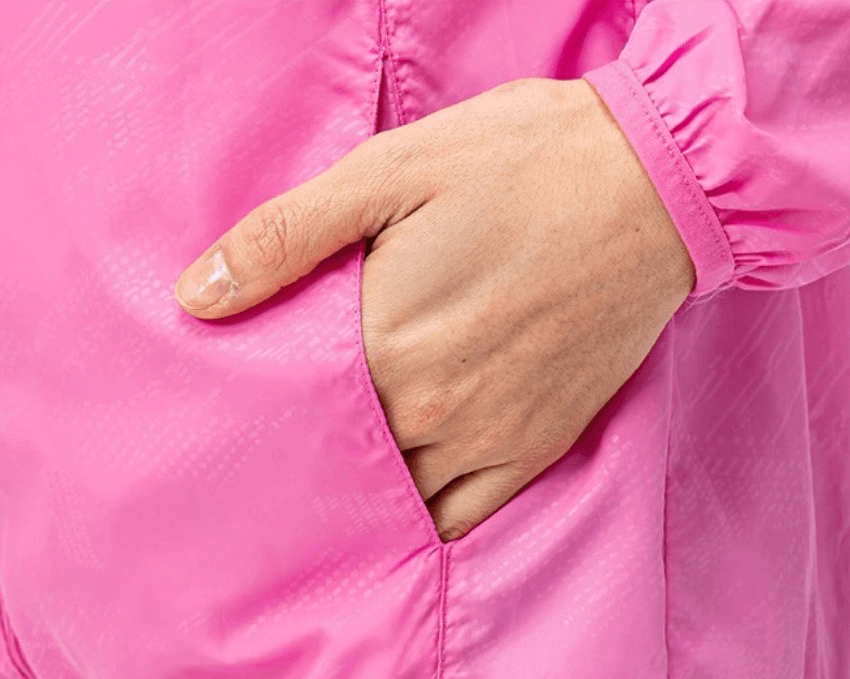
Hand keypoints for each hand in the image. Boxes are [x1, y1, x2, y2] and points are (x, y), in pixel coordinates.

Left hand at [173, 77, 694, 541]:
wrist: (652, 183)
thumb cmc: (520, 164)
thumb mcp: (390, 170)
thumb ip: (287, 236)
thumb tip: (197, 296)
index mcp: (384, 340)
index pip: (289, 406)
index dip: (262, 401)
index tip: (249, 395)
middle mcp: (432, 406)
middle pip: (337, 457)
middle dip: (305, 446)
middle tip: (288, 427)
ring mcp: (490, 434)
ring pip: (395, 495)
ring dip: (361, 486)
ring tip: (339, 465)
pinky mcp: (539, 443)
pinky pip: (463, 516)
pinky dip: (425, 517)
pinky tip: (406, 497)